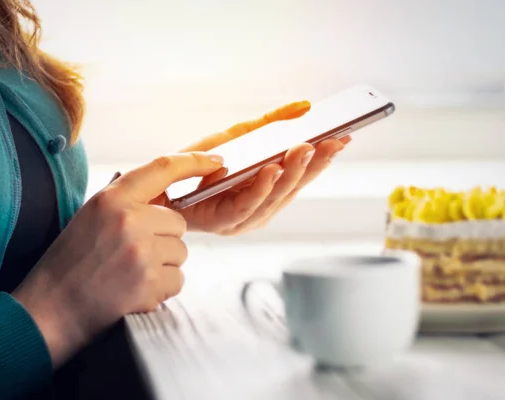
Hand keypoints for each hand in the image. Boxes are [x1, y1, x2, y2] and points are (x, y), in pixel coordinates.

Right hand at [12, 152, 223, 367]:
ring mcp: (142, 251)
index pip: (163, 168)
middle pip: (179, 222)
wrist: (50, 310)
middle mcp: (130, 220)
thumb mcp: (90, 217)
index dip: (195, 161)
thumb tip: (162, 191)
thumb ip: (126, 202)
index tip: (217, 160)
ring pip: (181, 252)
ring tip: (130, 275)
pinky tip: (135, 292)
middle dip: (165, 239)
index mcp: (112, 199)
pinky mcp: (150, 281)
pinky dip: (162, 289)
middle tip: (133, 256)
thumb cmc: (70, 263)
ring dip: (164, 265)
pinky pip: (178, 280)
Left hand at [158, 101, 350, 234]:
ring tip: (305, 149)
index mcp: (269, 189)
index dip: (324, 158)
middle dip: (315, 164)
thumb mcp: (238, 135)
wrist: (160, 184)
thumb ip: (271, 123)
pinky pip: (247, 205)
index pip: (302, 174)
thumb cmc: (199, 162)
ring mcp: (245, 218)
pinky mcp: (224, 222)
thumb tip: (306, 106)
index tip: (344, 138)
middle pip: (295, 187)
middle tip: (332, 141)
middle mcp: (262, 206)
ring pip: (276, 198)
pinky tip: (272, 169)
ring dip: (292, 173)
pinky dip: (262, 188)